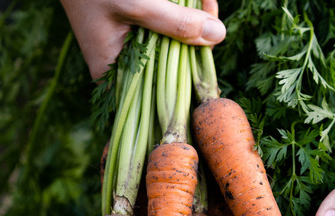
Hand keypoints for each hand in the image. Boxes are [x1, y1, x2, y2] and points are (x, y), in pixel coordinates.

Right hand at [60, 0, 224, 79]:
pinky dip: (177, 14)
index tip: (214, 36)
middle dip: (197, 35)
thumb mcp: (137, 4)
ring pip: (171, 46)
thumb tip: (218, 36)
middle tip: (208, 3)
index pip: (165, 87)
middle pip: (173, 65)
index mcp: (115, 78)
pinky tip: (191, 0)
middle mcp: (122, 71)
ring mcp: (128, 54)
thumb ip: (175, 22)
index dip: (196, 66)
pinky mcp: (133, 37)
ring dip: (190, 20)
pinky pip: (163, 32)